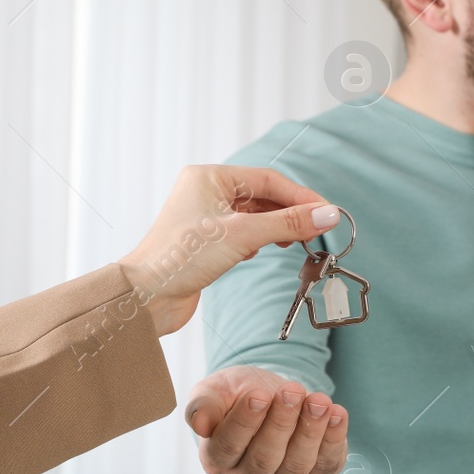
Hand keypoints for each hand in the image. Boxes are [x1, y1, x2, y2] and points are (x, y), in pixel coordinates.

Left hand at [120, 164, 339, 335]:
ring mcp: (206, 217)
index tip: (327, 213)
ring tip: (294, 242)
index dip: (301, 196)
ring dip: (277, 228)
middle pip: (263, 196)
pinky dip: (260, 240)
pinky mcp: (207, 242)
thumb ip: (288, 224)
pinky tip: (262, 251)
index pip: (268, 180)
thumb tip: (327, 215)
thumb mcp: (243, 235)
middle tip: (316, 230)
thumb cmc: (180, 258)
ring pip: (255, 215)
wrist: (146, 297)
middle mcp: (206, 192)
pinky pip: (245, 233)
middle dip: (290, 213)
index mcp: (209, 177)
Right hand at [187, 365, 349, 473]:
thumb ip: (204, 405)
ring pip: (296, 465)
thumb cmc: (237, 396)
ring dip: (311, 431)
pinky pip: (327, 464)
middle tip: (291, 392)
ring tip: (318, 401)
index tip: (258, 395)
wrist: (270, 396)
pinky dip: (335, 439)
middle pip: (264, 458)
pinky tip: (336, 414)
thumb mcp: (214, 391)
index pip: (228, 447)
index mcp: (217, 459)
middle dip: (281, 423)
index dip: (245, 422)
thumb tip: (200, 423)